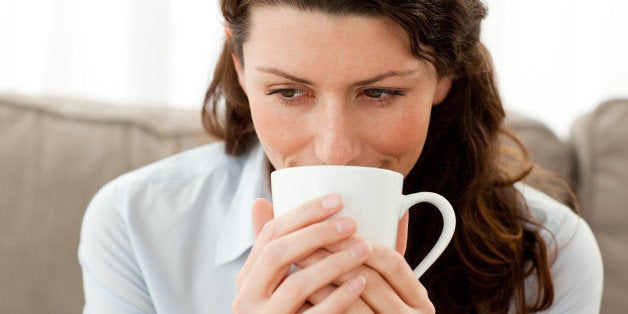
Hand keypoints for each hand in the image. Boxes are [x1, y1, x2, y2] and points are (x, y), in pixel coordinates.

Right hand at [232, 194, 373, 312]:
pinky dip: (339, 298)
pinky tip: (360, 283)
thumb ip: (279, 248)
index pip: (269, 234)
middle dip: (317, 233)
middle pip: (278, 254)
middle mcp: (247, 299)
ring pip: (296, 285)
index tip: (337, 199)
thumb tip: (261, 199)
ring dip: (334, 263)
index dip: (303, 213)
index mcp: (247, 278)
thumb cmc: (289, 313)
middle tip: (352, 222)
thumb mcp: (277, 282)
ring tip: (365, 249)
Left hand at [297, 217, 434, 312]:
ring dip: (318, 279)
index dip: (360, 241)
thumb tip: (398, 208)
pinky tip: (297, 293)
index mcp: (419, 301)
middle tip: (301, 237)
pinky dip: (318, 306)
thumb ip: (391, 257)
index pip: (392, 262)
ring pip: (351, 304)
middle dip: (331, 255)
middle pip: (368, 280)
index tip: (329, 226)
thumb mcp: (393, 292)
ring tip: (293, 260)